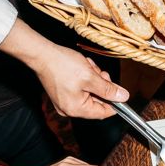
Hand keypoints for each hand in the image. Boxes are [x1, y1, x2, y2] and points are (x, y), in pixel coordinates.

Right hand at [0, 19, 128, 118]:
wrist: (40, 53)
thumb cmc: (62, 65)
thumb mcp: (90, 77)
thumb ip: (108, 90)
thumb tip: (124, 97)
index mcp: (77, 109)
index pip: (104, 112)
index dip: (114, 102)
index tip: (118, 90)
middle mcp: (70, 110)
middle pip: (97, 102)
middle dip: (101, 86)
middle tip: (99, 73)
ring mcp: (65, 102)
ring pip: (90, 93)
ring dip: (94, 79)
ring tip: (87, 67)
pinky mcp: (62, 94)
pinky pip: (81, 90)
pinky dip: (85, 79)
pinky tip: (82, 68)